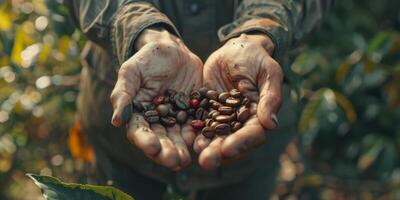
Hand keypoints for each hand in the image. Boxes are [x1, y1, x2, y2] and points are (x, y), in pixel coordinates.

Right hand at [110, 28, 202, 169]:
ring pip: (179, 138)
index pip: (140, 132)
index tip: (153, 148)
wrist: (173, 50)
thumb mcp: (132, 71)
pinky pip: (198, 126)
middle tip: (174, 162)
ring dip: (182, 150)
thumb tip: (116, 121)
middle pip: (161, 140)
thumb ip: (123, 94)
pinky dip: (200, 135)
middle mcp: (158, 121)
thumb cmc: (147, 59)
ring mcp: (177, 118)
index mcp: (139, 114)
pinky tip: (205, 143)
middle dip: (167, 152)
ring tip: (187, 160)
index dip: (146, 141)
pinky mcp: (195, 113)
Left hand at [194, 33, 282, 169]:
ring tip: (195, 155)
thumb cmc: (257, 59)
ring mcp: (222, 117)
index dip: (241, 142)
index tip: (228, 149)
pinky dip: (194, 132)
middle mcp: (240, 122)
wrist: (236, 49)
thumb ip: (270, 98)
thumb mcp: (268, 73)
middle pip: (231, 141)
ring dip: (206, 147)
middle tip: (206, 161)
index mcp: (258, 116)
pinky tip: (186, 139)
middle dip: (219, 152)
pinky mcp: (206, 110)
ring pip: (214, 137)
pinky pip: (200, 123)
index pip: (252, 134)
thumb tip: (270, 124)